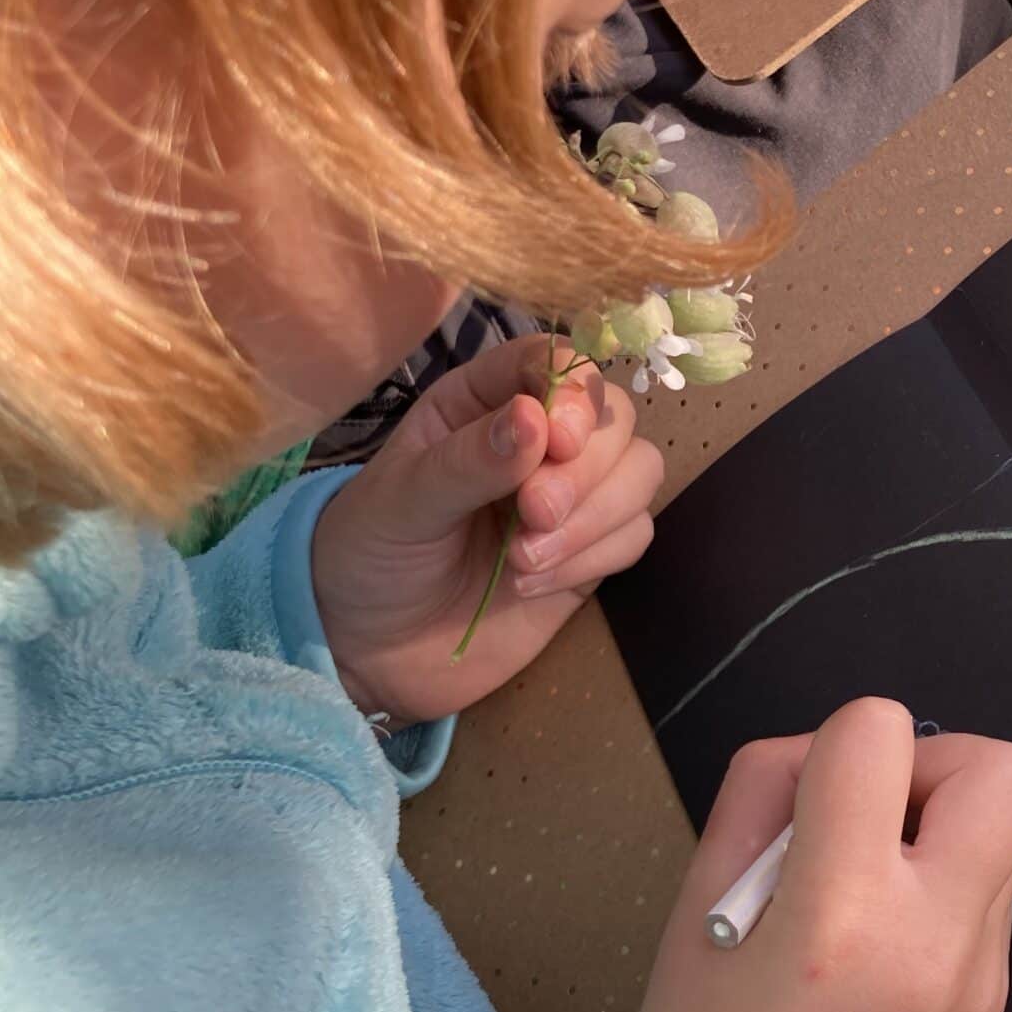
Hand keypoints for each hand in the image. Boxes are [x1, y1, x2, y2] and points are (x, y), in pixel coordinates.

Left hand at [311, 334, 664, 725]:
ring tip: (523, 560)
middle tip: (532, 514)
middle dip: (584, 469)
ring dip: (594, 516)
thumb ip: (468, 460)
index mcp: (484, 400)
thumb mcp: (401, 502)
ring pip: (639, 470)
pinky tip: (531, 584)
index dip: (574, 391)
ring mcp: (572, 494)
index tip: (559, 440)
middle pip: (612, 417)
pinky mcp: (591, 550)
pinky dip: (594, 557)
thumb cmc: (371, 556)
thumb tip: (536, 418)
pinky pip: (635, 532)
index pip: (556, 362)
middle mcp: (539, 437)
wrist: (373, 649)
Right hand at [617, 699, 1011, 1011]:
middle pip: (1006, 771)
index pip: (880, 732)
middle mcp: (936, 941)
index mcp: (844, 908)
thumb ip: (761, 796)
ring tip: (864, 898)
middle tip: (869, 825)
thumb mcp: (696, 902)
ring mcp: (981, 986)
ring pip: (1004, 841)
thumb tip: (826, 756)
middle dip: (935, 770)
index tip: (805, 808)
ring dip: (941, 840)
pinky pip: (992, 913)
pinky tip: (879, 958)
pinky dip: (944, 903)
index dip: (836, 746)